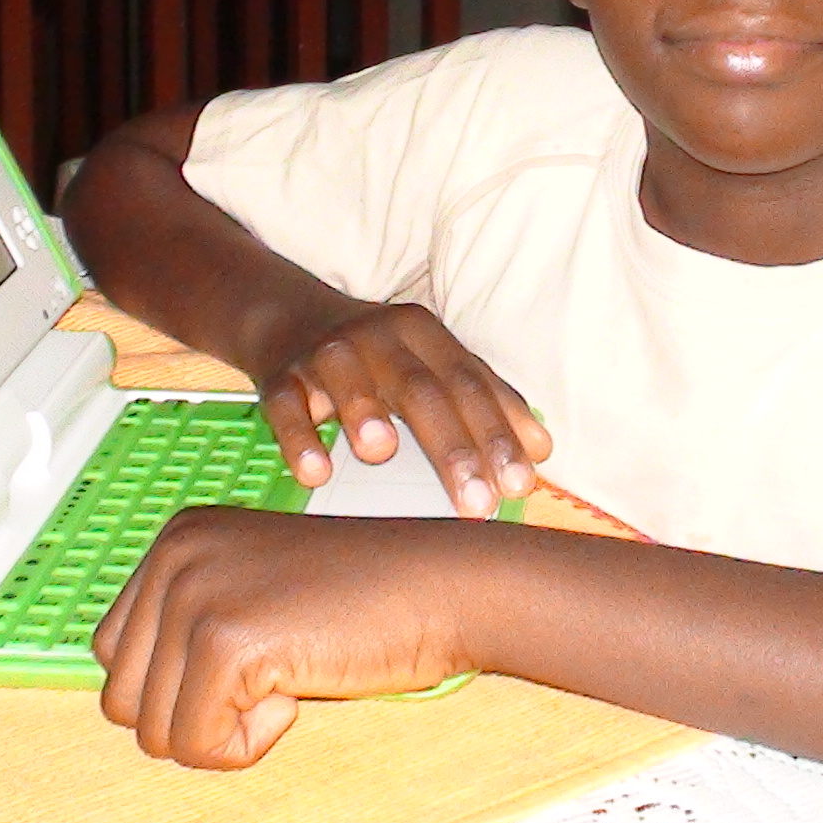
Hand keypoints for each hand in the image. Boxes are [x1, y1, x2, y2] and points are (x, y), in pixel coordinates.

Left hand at [95, 505, 471, 766]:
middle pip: (120, 697)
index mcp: (177, 538)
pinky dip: (248, 745)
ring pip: (152, 731)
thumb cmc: (366, 600)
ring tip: (284, 683)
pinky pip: (196, 746)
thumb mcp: (257, 591)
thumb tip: (131, 701)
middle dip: (193, 714)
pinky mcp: (223, 638)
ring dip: (221, 732)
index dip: (181, 686)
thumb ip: (189, 626)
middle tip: (269, 679)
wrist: (442, 587)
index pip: (114, 654)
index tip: (252, 659)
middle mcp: (174, 553)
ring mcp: (195, 591)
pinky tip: (297, 693)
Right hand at [256, 301, 551, 518]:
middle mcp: (379, 335)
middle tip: (476, 504)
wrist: (290, 318)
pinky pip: (287, 406)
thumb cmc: (379, 356)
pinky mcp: (280, 376)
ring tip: (382, 454)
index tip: (520, 485)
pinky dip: (300, 437)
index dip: (497, 433)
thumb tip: (542, 451)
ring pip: (348, 380)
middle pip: (420, 389)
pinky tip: (316, 473)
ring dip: (364, 414)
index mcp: (424, 333)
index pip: (469, 384)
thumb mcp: (432, 364)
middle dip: (451, 448)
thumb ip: (485, 402)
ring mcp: (326, 353)